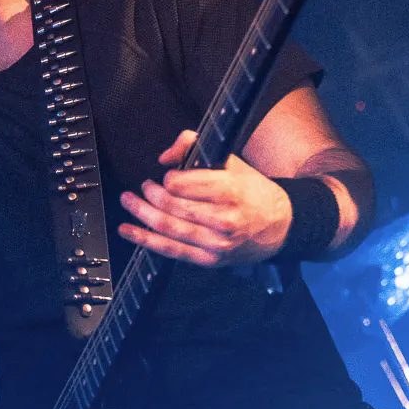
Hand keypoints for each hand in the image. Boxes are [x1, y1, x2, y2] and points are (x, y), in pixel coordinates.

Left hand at [117, 129, 292, 267]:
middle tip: (144, 186)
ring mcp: (216, 244)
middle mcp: (224, 220)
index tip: (166, 176)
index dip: (168, 179)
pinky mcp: (209, 260)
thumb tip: (165, 158)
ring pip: (169, 228)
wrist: (279, 226)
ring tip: (129, 201)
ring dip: (142, 213)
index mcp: (231, 192)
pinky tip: (129, 230)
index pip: (184, 185)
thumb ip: (194, 149)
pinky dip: (145, 240)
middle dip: (151, 195)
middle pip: (173, 207)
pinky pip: (171, 250)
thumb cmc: (252, 191)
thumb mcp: (231, 162)